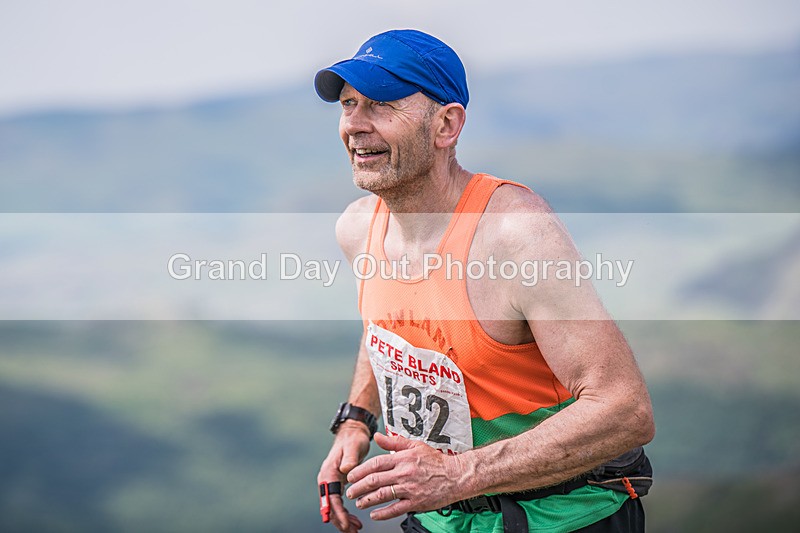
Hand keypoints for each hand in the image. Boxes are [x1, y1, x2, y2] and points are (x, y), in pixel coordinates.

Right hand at [318, 423, 370, 532]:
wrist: (352, 434)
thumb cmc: (353, 440)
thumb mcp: (353, 447)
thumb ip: (350, 459)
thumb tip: (346, 469)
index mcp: (329, 472)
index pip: (332, 498)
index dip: (338, 513)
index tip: (345, 524)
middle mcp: (328, 479)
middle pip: (330, 506)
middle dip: (340, 520)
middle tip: (352, 531)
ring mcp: (332, 482)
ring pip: (334, 506)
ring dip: (343, 519)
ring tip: (355, 528)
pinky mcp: (338, 483)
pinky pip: (339, 502)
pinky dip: (345, 512)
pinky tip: (354, 519)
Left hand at [346, 432, 466, 520]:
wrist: (455, 475)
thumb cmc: (436, 460)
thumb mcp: (415, 445)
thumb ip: (394, 442)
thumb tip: (377, 436)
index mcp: (402, 458)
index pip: (375, 464)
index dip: (360, 471)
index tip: (351, 476)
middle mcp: (404, 473)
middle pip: (374, 480)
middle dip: (358, 487)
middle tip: (350, 492)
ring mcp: (409, 489)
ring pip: (382, 495)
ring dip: (367, 500)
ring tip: (359, 503)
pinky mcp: (416, 502)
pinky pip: (395, 509)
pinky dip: (382, 513)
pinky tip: (374, 514)